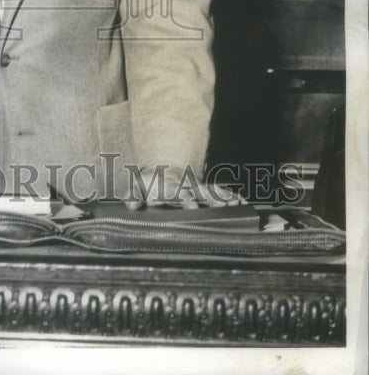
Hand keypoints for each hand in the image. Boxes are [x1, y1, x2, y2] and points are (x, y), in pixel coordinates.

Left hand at [124, 166, 244, 209]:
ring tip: (238, 204)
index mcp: (169, 187)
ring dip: (225, 198)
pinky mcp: (205, 189)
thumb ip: (133, 194)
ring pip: (213, 191)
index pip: (178, 192)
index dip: (184, 198)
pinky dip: (231, 196)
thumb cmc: (148, 182)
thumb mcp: (136, 186)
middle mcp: (186, 186)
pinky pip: (220, 192)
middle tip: (224, 206)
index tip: (191, 205)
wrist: (159, 168)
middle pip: (200, 192)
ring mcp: (197, 187)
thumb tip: (132, 204)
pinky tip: (242, 202)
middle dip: (211, 199)